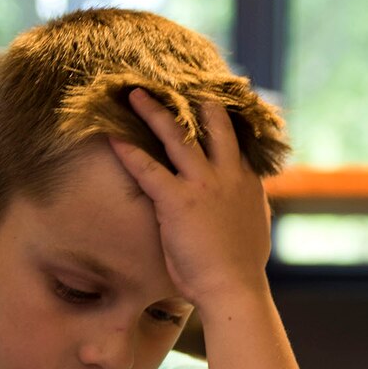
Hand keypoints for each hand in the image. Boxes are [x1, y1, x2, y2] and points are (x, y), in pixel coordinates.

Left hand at [108, 88, 271, 306]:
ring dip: (154, 112)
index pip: (234, 140)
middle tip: (177, 82)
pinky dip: (128, 152)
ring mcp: (203, 184)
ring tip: (135, 94)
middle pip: (212, 125)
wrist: (234, 287)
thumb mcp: (256, 226)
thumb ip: (250, 205)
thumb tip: (249, 199)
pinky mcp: (178, 200)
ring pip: (177, 136)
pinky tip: (111, 138)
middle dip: (195, 101)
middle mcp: (227, 174)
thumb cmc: (242, 266)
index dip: (221, 120)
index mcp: (247, 181)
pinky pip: (147, 169)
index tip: (210, 103)